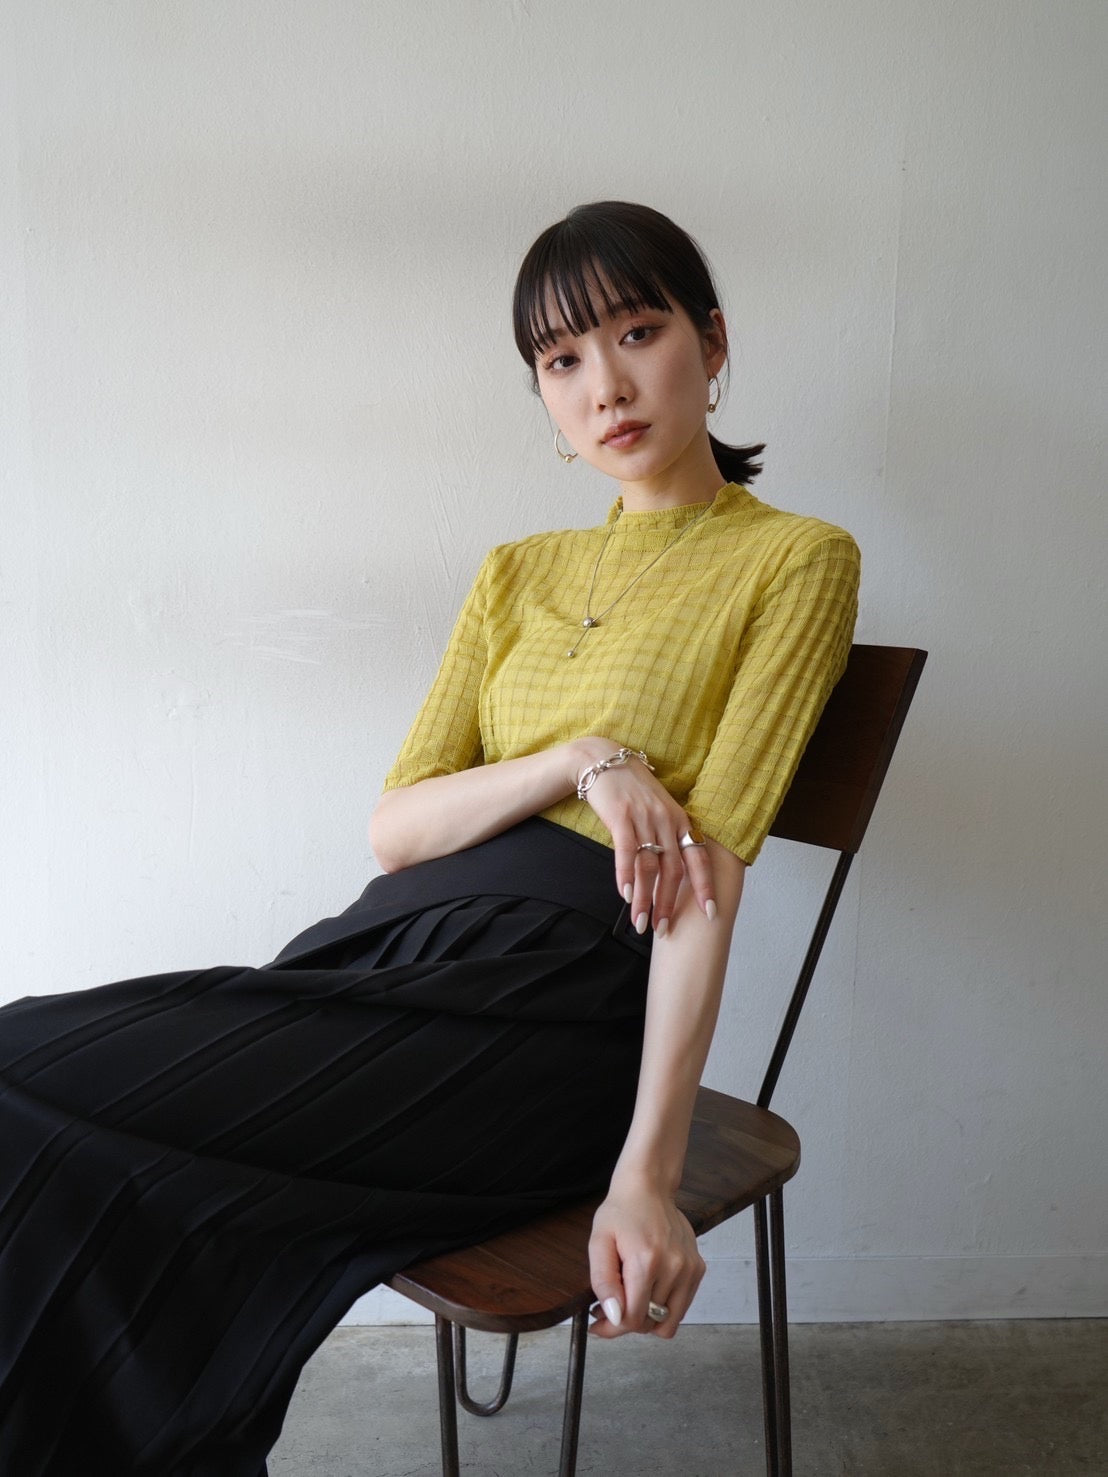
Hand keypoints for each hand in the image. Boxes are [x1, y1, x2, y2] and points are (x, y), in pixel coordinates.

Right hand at [572, 739, 715, 935]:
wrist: (604, 760)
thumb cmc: (631, 789)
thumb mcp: (658, 809)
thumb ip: (666, 836)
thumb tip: (669, 872)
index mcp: (680, 820)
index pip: (699, 858)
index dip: (705, 887)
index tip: (710, 913)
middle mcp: (666, 820)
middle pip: (674, 869)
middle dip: (669, 903)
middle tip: (663, 930)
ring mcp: (644, 817)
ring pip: (650, 866)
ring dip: (646, 898)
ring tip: (640, 922)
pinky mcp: (621, 816)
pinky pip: (626, 851)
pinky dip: (626, 875)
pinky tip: (625, 894)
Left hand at [587, 1178, 705, 1338]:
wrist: (649, 1187)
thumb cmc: (621, 1212)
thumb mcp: (598, 1242)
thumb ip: (603, 1282)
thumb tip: (615, 1316)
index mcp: (646, 1262)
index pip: (632, 1319)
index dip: (611, 1327)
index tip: (597, 1321)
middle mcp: (674, 1268)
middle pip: (649, 1323)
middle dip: (625, 1321)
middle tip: (610, 1306)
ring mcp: (690, 1269)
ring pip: (669, 1322)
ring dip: (647, 1318)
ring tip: (630, 1299)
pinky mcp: (698, 1269)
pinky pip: (681, 1308)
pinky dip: (663, 1307)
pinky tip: (648, 1288)